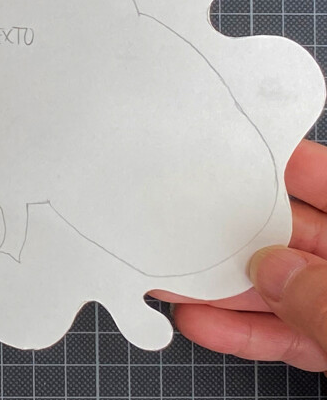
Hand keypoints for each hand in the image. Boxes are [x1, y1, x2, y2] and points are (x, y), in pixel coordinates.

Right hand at [157, 139, 326, 370]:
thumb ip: (324, 299)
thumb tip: (269, 270)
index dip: (284, 162)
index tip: (230, 149)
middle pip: (293, 236)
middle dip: (234, 233)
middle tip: (181, 222)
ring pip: (282, 288)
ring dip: (225, 288)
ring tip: (170, 278)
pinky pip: (289, 334)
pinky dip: (246, 332)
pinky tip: (202, 324)